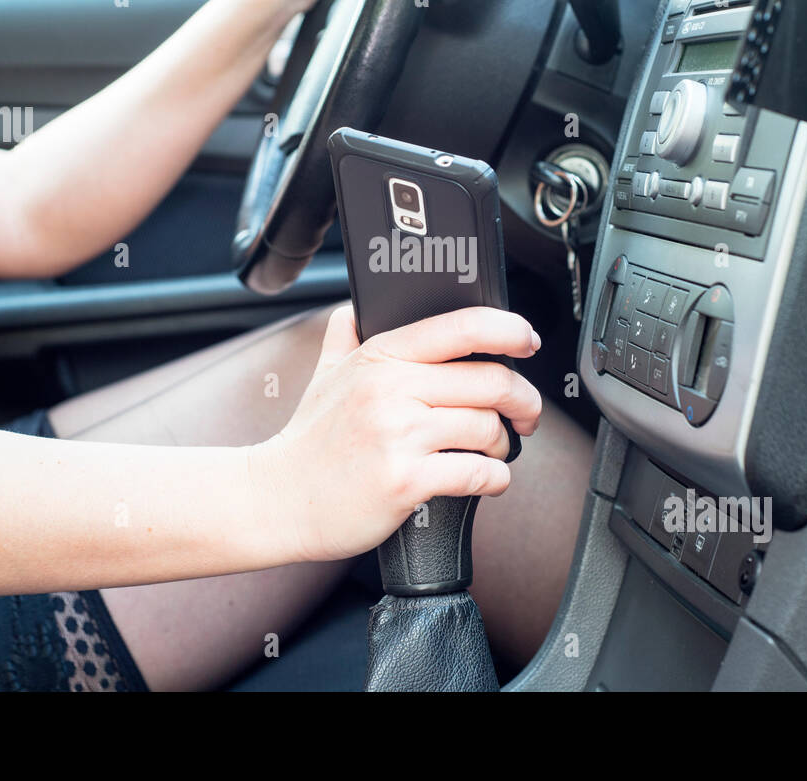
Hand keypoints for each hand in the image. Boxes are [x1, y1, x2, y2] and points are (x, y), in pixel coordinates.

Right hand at [250, 306, 543, 562]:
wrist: (277, 499)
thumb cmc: (309, 440)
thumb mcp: (325, 374)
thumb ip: (346, 335)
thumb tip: (358, 306)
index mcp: (380, 357)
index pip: (461, 327)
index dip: (509, 329)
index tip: (528, 341)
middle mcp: (391, 390)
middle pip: (492, 382)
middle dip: (524, 401)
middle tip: (526, 414)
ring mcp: (397, 436)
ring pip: (489, 429)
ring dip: (505, 445)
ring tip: (495, 451)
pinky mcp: (405, 481)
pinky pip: (477, 473)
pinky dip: (496, 479)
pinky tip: (487, 479)